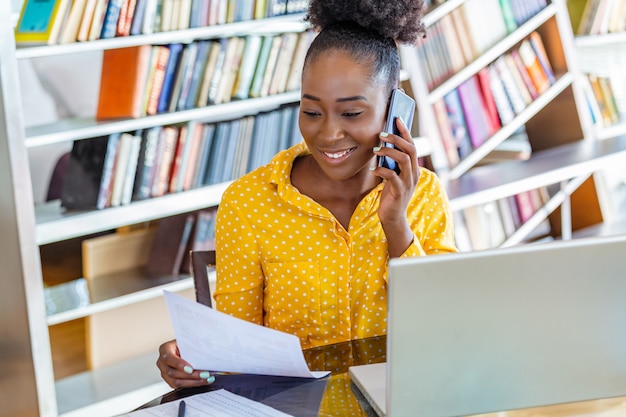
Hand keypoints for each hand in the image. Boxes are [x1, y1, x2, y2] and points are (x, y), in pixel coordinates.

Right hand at [157, 340, 214, 388]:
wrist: (182, 348)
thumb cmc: (184, 343)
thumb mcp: (186, 342)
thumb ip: (192, 348)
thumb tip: (206, 354)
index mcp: (165, 349)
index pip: (169, 358)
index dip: (179, 365)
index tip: (191, 369)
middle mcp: (162, 363)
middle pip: (173, 373)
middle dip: (191, 376)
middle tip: (205, 374)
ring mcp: (165, 373)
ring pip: (176, 382)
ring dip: (193, 382)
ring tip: (206, 379)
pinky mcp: (170, 381)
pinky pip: (180, 386)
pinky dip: (193, 384)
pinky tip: (202, 381)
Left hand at [371, 117, 419, 256]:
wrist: (392, 218)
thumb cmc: (391, 195)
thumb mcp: (391, 176)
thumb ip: (390, 163)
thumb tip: (382, 145)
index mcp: (412, 168)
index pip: (412, 145)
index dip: (405, 131)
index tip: (396, 118)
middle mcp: (413, 174)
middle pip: (410, 149)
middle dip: (397, 138)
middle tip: (382, 133)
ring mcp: (408, 183)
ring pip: (404, 160)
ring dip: (389, 152)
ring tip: (376, 149)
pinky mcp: (400, 192)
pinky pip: (393, 177)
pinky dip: (383, 171)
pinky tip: (374, 169)